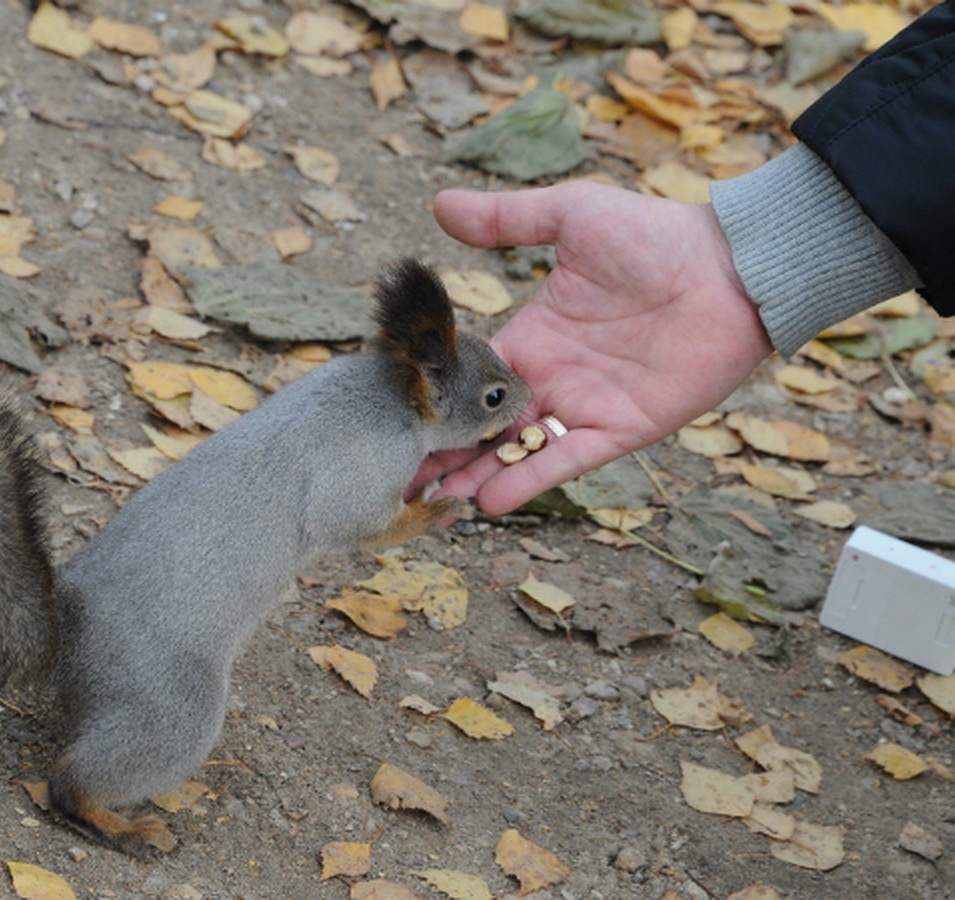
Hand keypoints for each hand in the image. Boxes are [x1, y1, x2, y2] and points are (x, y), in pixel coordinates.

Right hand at [425, 180, 773, 513]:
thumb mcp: (570, 214)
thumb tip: (438, 204)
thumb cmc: (653, 234)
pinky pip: (564, 460)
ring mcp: (583, 405)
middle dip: (444, 450)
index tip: (396, 417)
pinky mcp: (619, 429)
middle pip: (485, 424)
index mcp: (533, 335)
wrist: (731, 267)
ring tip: (433, 499)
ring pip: (516, 450)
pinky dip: (528, 480)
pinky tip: (490, 500)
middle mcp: (551, 376)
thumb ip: (505, 219)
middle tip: (400, 476)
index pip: (471, 376)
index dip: (435, 397)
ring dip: (476, 474)